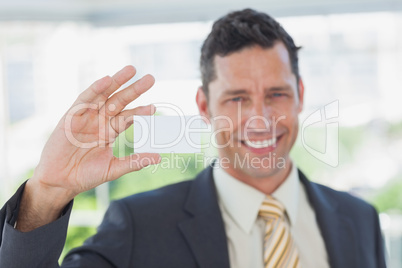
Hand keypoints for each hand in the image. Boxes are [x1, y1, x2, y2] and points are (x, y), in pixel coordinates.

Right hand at [31, 65, 160, 202]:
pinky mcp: (72, 116)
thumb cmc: (86, 175)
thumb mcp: (114, 168)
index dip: (141, 111)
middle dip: (134, 90)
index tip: (154, 107)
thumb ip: (135, 162)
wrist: (60, 181)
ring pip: (104, 95)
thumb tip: (158, 157)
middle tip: (150, 78)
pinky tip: (107, 80)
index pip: (129, 117)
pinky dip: (95, 89)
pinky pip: (84, 100)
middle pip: (120, 101)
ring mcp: (86, 117)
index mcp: (110, 132)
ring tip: (132, 70)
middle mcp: (100, 121)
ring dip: (117, 82)